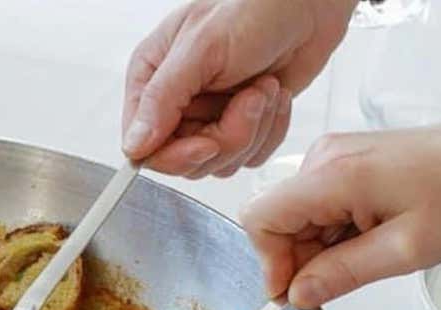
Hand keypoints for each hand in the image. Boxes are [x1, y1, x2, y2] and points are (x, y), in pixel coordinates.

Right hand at [122, 0, 353, 176]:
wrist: (307, 2)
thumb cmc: (253, 7)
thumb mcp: (199, 48)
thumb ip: (161, 99)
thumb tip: (133, 145)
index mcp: (151, 81)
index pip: (145, 146)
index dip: (176, 155)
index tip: (208, 144)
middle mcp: (176, 105)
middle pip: (185, 160)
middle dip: (226, 136)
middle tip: (250, 99)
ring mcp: (209, 117)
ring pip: (220, 163)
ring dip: (252, 129)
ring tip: (264, 87)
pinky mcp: (241, 125)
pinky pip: (249, 157)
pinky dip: (271, 131)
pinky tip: (275, 96)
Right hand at [241, 126, 440, 308]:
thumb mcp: (406, 250)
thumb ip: (343, 274)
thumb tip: (298, 293)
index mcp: (333, 175)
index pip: (259, 219)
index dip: (269, 262)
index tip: (293, 290)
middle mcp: (325, 159)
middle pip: (277, 221)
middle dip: (298, 259)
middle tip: (340, 280)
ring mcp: (334, 158)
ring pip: (296, 218)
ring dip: (320, 247)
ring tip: (369, 252)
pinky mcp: (345, 163)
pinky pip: (316, 206)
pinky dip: (333, 232)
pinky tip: (370, 237)